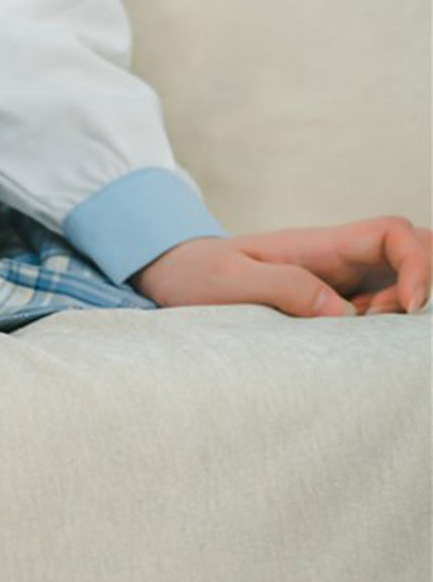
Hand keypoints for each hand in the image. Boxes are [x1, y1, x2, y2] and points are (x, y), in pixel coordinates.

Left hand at [130, 218, 430, 318]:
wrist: (174, 277)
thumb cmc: (196, 275)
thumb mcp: (228, 282)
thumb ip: (282, 289)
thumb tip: (341, 312)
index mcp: (321, 244)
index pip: (393, 232)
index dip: (416, 262)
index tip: (404, 306)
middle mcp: (340, 259)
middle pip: (413, 252)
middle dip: (419, 286)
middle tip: (378, 325)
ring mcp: (341, 282)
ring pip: (402, 283)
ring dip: (399, 311)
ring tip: (358, 337)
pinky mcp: (333, 306)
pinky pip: (378, 310)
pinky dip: (380, 330)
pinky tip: (348, 348)